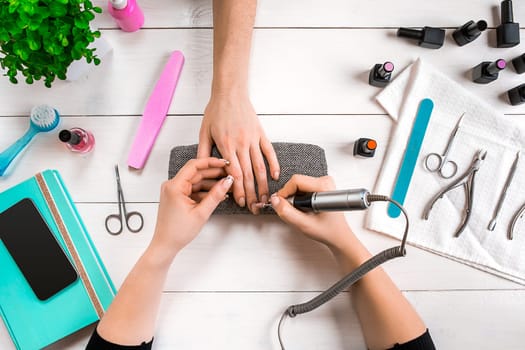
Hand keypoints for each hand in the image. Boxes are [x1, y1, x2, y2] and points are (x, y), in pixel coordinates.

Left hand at [151, 158, 232, 258]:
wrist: (166, 245)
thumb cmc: (177, 232)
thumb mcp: (201, 213)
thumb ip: (215, 195)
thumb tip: (227, 182)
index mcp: (174, 186)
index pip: (194, 166)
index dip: (211, 162)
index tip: (224, 163)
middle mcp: (172, 185)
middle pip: (196, 172)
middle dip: (213, 173)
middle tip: (229, 174)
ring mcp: (174, 190)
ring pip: (196, 181)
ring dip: (210, 183)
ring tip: (226, 186)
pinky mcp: (177, 196)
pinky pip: (193, 189)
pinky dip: (204, 191)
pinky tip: (217, 195)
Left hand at [198, 92, 279, 213]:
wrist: (230, 92)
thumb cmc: (216, 110)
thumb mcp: (204, 132)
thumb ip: (204, 152)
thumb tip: (201, 169)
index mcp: (226, 146)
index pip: (234, 174)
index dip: (238, 190)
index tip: (241, 202)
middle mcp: (241, 145)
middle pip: (248, 174)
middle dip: (252, 193)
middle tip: (254, 207)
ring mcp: (253, 140)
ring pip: (260, 167)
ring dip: (264, 184)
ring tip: (266, 198)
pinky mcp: (260, 134)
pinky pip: (269, 152)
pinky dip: (273, 164)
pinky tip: (275, 176)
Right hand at [270, 175, 354, 249]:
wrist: (338, 235)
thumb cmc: (328, 230)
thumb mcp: (304, 225)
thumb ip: (287, 212)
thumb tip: (275, 200)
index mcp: (324, 187)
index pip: (296, 181)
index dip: (284, 192)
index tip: (280, 203)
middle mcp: (326, 181)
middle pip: (297, 181)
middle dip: (290, 196)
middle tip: (292, 210)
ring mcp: (324, 183)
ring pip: (298, 184)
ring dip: (294, 197)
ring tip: (301, 210)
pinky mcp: (322, 186)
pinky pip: (303, 186)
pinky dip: (299, 197)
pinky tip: (305, 207)